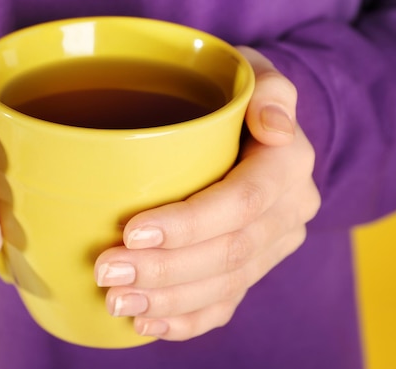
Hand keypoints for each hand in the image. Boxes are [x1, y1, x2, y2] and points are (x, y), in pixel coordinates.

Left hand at [94, 47, 319, 339]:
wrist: (259, 131)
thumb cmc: (240, 97)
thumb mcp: (255, 74)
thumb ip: (269, 89)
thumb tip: (273, 127)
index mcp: (287, 166)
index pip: (243, 202)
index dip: (189, 223)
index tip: (131, 231)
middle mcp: (287, 212)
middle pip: (229, 253)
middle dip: (165, 269)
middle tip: (108, 271)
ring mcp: (272, 246)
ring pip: (225, 286)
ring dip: (167, 301)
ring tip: (115, 300)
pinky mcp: (253, 267)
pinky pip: (226, 304)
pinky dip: (186, 320)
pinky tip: (146, 322)